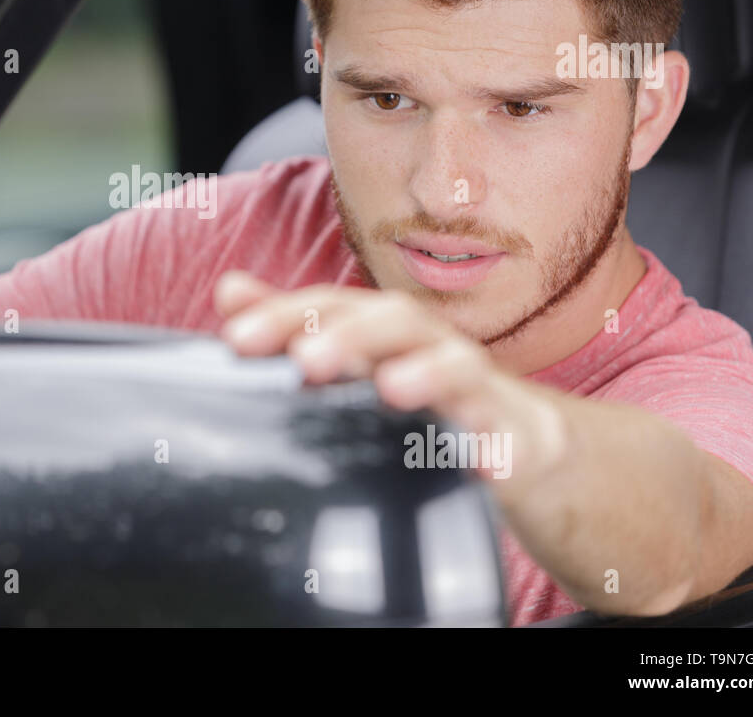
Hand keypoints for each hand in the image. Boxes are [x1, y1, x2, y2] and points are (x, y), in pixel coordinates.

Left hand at [213, 270, 568, 493]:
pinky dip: (493, 445)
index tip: (236, 339)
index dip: (284, 316)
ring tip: (392, 387)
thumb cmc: (423, 393)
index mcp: (379, 330)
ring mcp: (473, 389)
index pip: (330, 307)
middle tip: (305, 360)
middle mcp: (425, 346)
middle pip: (392, 322)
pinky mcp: (512, 437)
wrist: (523, 443)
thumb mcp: (354, 358)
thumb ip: (293, 326)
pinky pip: (507, 437)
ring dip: (425, 372)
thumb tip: (229, 290)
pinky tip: (478, 462)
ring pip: (455, 366)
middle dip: (349, 334)